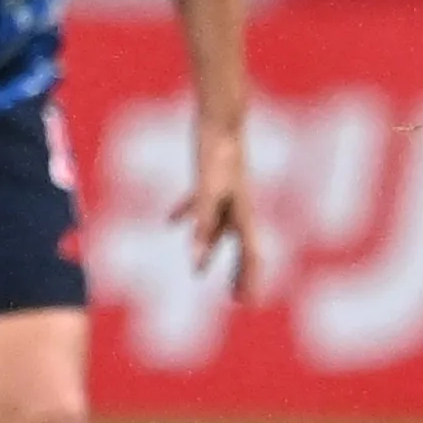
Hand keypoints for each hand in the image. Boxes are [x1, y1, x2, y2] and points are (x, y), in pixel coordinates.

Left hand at [178, 114, 267, 302]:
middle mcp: (239, 208)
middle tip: (238, 300)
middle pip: (242, 248)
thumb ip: (201, 227)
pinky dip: (188, 217)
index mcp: (243, 214)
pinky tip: (171, 222)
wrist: (221, 117)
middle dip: (239, 275)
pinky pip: (201, 207)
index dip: (250, 281)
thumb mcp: (207, 193)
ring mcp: (227, 195)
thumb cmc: (217, 154)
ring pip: (222, 232)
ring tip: (201, 272)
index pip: (251, 256)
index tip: (248, 304)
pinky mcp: (212, 181)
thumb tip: (195, 261)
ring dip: (214, 252)